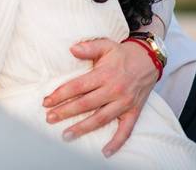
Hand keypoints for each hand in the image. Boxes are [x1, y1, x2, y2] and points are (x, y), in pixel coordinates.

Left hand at [42, 38, 158, 157]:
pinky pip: (126, 130)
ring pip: (101, 119)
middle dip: (65, 112)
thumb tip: (72, 49)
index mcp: (104, 74)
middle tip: (50, 118)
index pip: (78, 87)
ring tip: (66, 135)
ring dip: (83, 128)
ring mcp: (125, 103)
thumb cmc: (122, 54)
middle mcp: (114, 90)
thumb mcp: (106, 45)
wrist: (149, 60)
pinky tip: (105, 151)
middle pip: (86, 104)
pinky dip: (117, 142)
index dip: (60, 94)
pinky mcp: (134, 112)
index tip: (46, 102)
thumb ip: (89, 47)